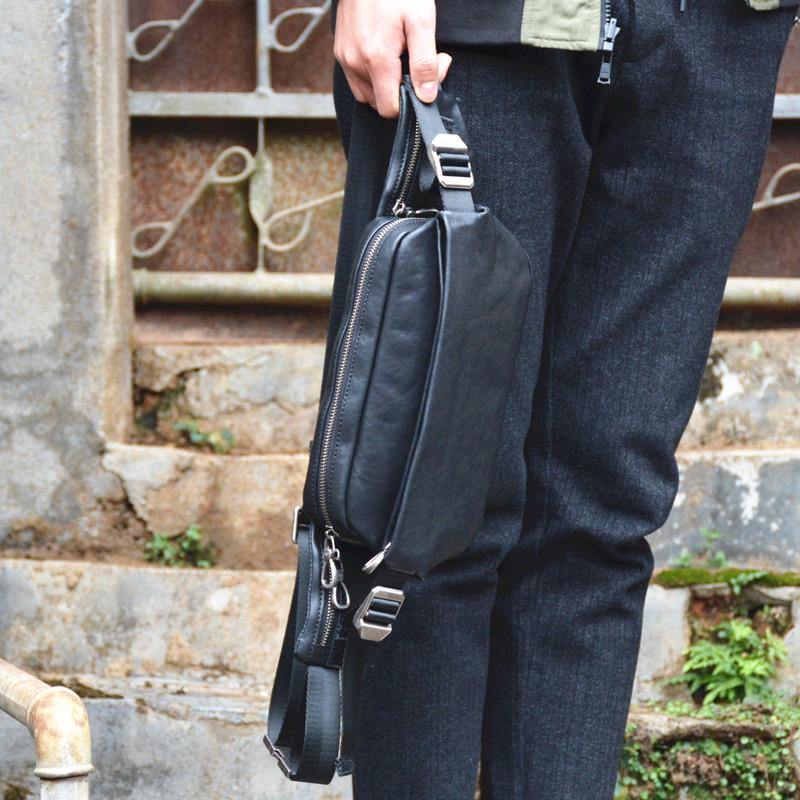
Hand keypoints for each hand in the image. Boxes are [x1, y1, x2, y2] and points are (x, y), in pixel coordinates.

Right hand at [333, 0, 451, 117]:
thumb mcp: (420, 21)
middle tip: (415, 61)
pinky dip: (373, 77)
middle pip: (379, 103)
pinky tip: (386, 55)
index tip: (425, 78)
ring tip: (400, 57)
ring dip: (386, 86)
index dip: (411, 100)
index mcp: (376, 59)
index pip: (390, 109)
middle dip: (400, 92)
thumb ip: (425, 63)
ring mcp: (345, 58)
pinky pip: (357, 80)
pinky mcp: (340, 52)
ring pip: (367, 94)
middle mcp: (355, 63)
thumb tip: (427, 96)